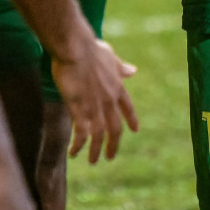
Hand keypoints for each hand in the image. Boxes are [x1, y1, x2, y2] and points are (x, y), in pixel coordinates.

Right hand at [51, 37, 140, 163]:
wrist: (75, 47)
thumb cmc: (90, 48)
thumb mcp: (110, 57)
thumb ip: (120, 67)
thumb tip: (133, 71)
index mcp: (118, 87)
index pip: (128, 108)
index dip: (131, 120)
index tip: (135, 130)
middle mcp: (110, 100)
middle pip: (115, 128)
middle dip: (113, 145)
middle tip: (109, 156)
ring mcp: (96, 106)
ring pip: (100, 136)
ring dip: (96, 151)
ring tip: (93, 161)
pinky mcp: (80, 109)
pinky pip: (82, 133)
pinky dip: (79, 145)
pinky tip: (74, 152)